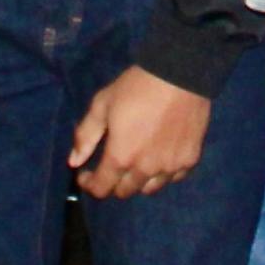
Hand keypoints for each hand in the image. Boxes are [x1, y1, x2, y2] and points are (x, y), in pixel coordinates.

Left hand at [69, 65, 214, 199]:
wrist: (180, 73)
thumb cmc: (137, 87)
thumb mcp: (102, 104)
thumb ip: (86, 135)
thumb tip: (74, 162)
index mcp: (120, 156)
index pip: (101, 188)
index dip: (90, 185)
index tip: (86, 175)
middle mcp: (145, 168)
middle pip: (125, 191)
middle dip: (113, 182)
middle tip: (111, 167)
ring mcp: (170, 166)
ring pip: (150, 188)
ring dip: (138, 181)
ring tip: (136, 164)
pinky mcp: (190, 159)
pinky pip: (173, 177)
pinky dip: (163, 173)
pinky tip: (160, 158)